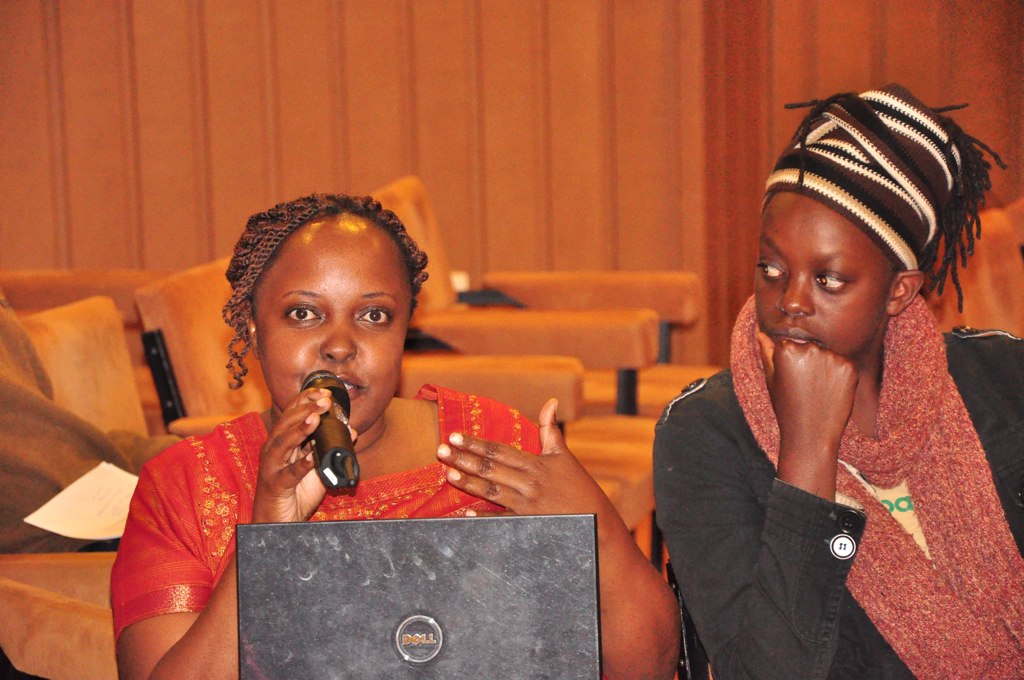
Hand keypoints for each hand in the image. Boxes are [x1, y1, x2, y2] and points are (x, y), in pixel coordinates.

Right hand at [252, 388, 356, 523]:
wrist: (278, 521)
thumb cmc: (295, 492)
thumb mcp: (317, 467)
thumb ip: (331, 449)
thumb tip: (352, 431)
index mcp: (282, 442)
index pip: (292, 414)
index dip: (306, 400)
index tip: (325, 391)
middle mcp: (274, 450)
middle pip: (286, 423)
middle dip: (305, 409)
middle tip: (324, 400)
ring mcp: (272, 467)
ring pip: (283, 443)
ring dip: (299, 429)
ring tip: (315, 418)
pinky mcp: (276, 485)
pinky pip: (289, 473)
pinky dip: (301, 464)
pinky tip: (312, 456)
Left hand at [437, 399, 616, 518]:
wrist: (595, 520)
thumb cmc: (578, 485)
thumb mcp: (564, 456)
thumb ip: (549, 430)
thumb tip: (550, 402)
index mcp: (535, 464)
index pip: (499, 450)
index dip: (476, 443)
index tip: (455, 436)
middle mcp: (529, 482)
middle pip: (490, 468)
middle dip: (464, 458)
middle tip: (440, 450)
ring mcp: (528, 504)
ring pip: (492, 491)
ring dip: (468, 483)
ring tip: (447, 473)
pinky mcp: (528, 523)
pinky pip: (501, 520)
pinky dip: (484, 517)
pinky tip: (465, 513)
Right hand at [758, 332, 856, 496]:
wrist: (811, 435)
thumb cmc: (786, 408)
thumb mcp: (771, 379)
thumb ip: (766, 351)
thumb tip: (760, 331)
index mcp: (786, 349)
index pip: (790, 343)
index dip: (790, 362)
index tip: (791, 380)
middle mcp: (809, 348)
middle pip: (810, 346)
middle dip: (809, 361)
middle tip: (805, 387)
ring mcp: (831, 357)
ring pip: (828, 354)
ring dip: (825, 367)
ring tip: (818, 391)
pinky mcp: (849, 367)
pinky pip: (843, 363)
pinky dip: (840, 375)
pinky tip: (831, 392)